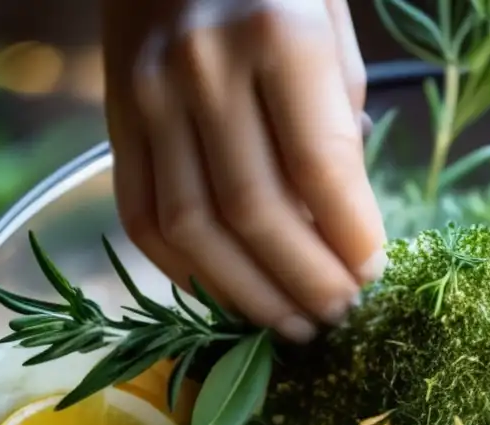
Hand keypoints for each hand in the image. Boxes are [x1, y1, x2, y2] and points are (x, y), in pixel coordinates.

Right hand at [101, 0, 385, 341]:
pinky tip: (230, 294)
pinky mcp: (114, 120)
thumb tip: (339, 229)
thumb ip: (337, 130)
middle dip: (306, 281)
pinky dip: (187, 271)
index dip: (350, 236)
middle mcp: (202, 67)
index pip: (319, 166)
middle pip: (254, 211)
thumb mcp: (332, 37)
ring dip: (249, 295)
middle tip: (341, 315)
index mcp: (277, 34)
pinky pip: (142, 217)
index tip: (375, 275)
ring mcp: (147, 96)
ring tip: (295, 325)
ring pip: (193, 230)